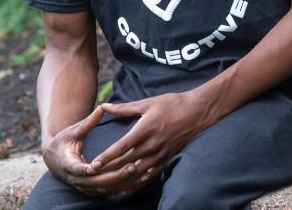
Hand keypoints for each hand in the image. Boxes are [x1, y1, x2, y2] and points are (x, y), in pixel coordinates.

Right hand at [41, 106, 140, 195]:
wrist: (53, 159)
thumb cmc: (63, 141)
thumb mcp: (73, 131)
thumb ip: (89, 122)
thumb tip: (102, 106)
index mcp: (68, 164)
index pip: (79, 169)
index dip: (89, 169)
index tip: (99, 165)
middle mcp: (76, 179)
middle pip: (96, 182)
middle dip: (115, 176)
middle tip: (132, 167)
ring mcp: (83, 187)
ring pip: (104, 190)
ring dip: (121, 184)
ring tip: (138, 173)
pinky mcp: (91, 190)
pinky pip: (106, 192)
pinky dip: (119, 188)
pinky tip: (135, 182)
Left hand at [90, 92, 209, 188]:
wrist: (197, 112)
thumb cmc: (171, 104)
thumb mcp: (147, 103)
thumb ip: (125, 108)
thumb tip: (105, 106)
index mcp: (145, 129)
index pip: (122, 147)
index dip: (107, 157)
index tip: (94, 164)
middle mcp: (152, 145)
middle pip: (127, 162)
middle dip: (109, 170)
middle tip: (94, 177)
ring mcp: (160, 154)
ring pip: (137, 171)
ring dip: (122, 179)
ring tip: (107, 185)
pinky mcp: (167, 159)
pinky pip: (150, 175)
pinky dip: (138, 182)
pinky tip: (128, 187)